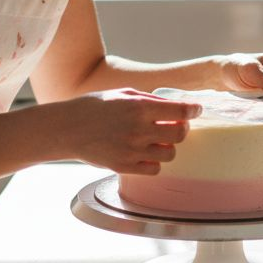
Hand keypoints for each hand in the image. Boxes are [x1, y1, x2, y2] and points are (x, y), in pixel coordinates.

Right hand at [57, 89, 200, 174]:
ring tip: (157, 140)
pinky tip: (145, 153)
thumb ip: (150, 100)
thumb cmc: (94, 107)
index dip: (193, 110)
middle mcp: (138, 129)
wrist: (67, 129)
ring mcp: (132, 151)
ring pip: (170, 154)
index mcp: (139, 107)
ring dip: (168, 146)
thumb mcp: (123, 93)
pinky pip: (154, 169)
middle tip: (175, 126)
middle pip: (180, 135)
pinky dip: (154, 162)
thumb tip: (174, 106)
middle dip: (182, 129)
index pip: (180, 111)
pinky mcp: (124, 167)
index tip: (196, 110)